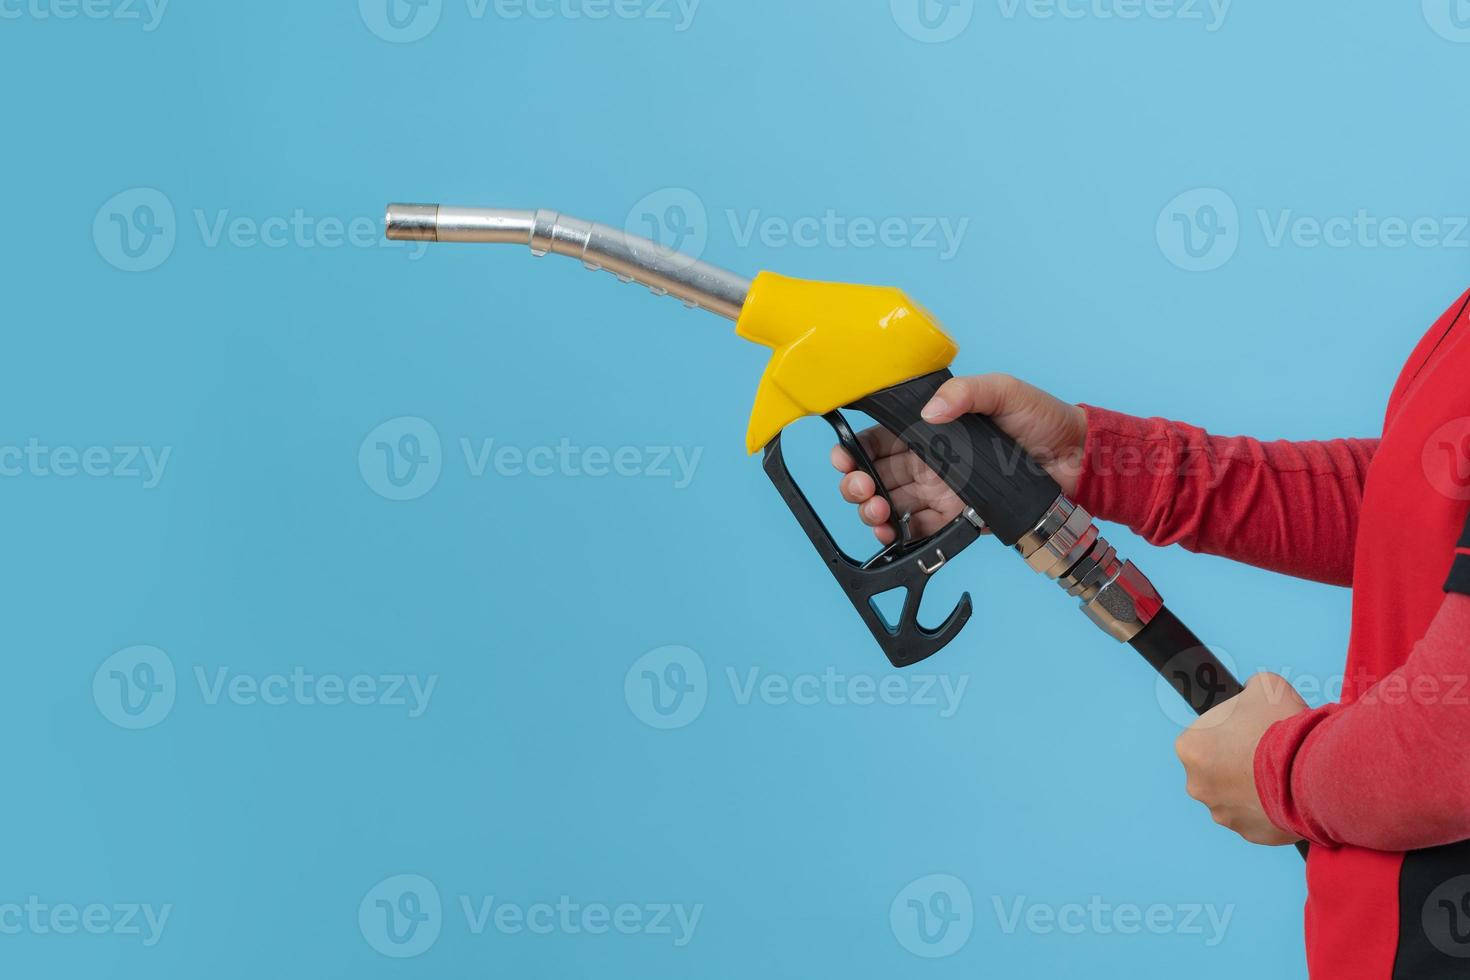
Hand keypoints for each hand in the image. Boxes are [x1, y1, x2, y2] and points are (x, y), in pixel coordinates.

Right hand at [830, 374, 1087, 544]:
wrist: (1076, 459)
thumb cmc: (1042, 419)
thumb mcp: (1003, 390)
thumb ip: (965, 392)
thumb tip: (931, 410)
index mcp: (932, 429)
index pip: (879, 439)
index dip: (855, 448)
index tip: (844, 456)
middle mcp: (930, 462)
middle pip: (876, 475)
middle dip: (857, 484)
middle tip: (862, 489)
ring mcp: (941, 492)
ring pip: (890, 505)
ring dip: (872, 512)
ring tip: (876, 512)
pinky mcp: (957, 519)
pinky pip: (919, 531)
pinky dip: (898, 536)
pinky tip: (891, 534)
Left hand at [1175, 673, 1307, 845]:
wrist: (1313, 771)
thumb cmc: (1283, 726)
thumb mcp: (1264, 686)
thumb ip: (1249, 689)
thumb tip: (1252, 692)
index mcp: (1190, 748)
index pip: (1207, 734)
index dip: (1233, 729)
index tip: (1253, 729)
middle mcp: (1197, 784)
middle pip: (1219, 768)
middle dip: (1241, 761)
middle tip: (1269, 752)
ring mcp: (1222, 813)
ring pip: (1237, 796)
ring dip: (1255, 787)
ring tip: (1282, 773)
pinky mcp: (1249, 833)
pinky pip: (1258, 818)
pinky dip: (1271, 808)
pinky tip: (1288, 793)